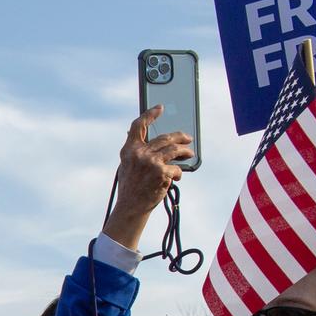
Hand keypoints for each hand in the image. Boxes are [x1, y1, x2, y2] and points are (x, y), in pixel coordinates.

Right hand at [101, 106, 193, 249]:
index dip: (149, 114)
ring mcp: (151, 162)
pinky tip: (177, 177)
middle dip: (180, 137)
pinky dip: (179, 172)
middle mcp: (139, 154)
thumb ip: (134, 151)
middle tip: (188, 138)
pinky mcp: (162, 172)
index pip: (138, 126)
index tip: (159, 108)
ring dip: (185, 151)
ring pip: (175, 150)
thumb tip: (138, 136)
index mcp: (129, 150)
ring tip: (190, 154)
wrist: (131, 207)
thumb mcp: (126, 166)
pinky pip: (177, 168)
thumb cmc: (130, 188)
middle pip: (165, 137)